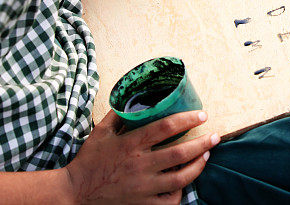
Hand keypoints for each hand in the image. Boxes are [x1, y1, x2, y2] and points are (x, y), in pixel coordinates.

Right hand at [65, 110, 219, 204]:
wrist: (73, 195)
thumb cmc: (88, 161)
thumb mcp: (100, 132)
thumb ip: (118, 114)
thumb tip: (131, 95)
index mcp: (131, 144)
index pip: (166, 127)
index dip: (188, 119)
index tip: (202, 115)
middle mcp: (139, 165)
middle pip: (180, 153)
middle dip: (203, 143)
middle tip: (215, 136)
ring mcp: (142, 187)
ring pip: (181, 178)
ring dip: (199, 165)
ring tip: (207, 155)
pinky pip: (170, 200)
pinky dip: (182, 191)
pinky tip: (186, 182)